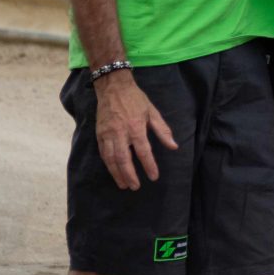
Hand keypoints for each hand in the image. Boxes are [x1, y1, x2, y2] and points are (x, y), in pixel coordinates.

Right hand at [94, 71, 177, 190]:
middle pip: (124, 159)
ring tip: (124, 184)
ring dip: (117, 173)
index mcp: (136, 127)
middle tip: (135, 187)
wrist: (113, 88)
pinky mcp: (99, 134)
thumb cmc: (136, 100)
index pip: (143, 151)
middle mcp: (121, 133)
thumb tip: (173, 146)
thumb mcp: (152, 112)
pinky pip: (103, 153)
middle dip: (130, 175)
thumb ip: (162, 130)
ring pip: (111, 159)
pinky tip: (113, 172)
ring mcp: (108, 134)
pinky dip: (108, 165)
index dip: (149, 165)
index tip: (154, 176)